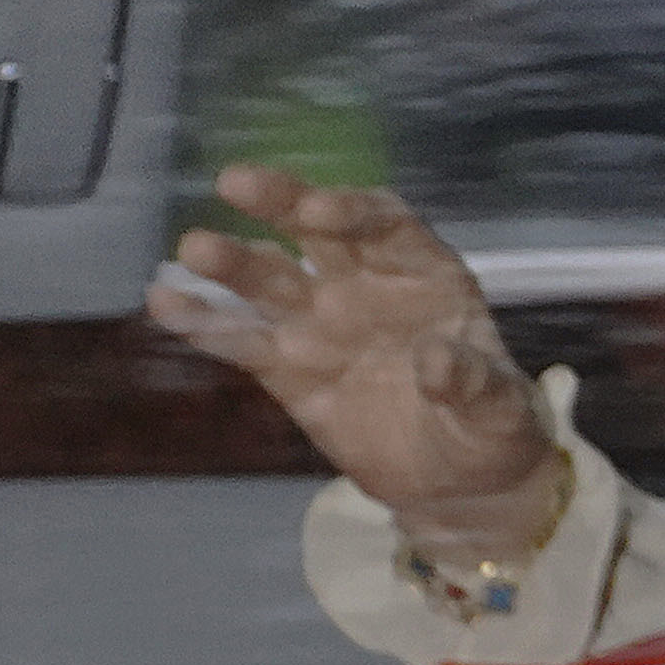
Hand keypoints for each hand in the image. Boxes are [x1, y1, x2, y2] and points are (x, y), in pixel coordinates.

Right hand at [147, 163, 561, 554]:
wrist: (458, 484)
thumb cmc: (492, 427)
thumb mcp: (500, 411)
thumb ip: (472, 383)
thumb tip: (437, 360)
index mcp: (425, 276)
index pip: (387, 225)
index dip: (353, 213)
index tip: (318, 215)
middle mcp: (367, 287)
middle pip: (319, 233)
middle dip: (282, 204)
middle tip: (235, 181)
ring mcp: (324, 326)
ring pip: (272, 281)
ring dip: (234, 263)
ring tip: (194, 247)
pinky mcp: (291, 373)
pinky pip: (244, 341)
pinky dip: (205, 323)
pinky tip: (165, 300)